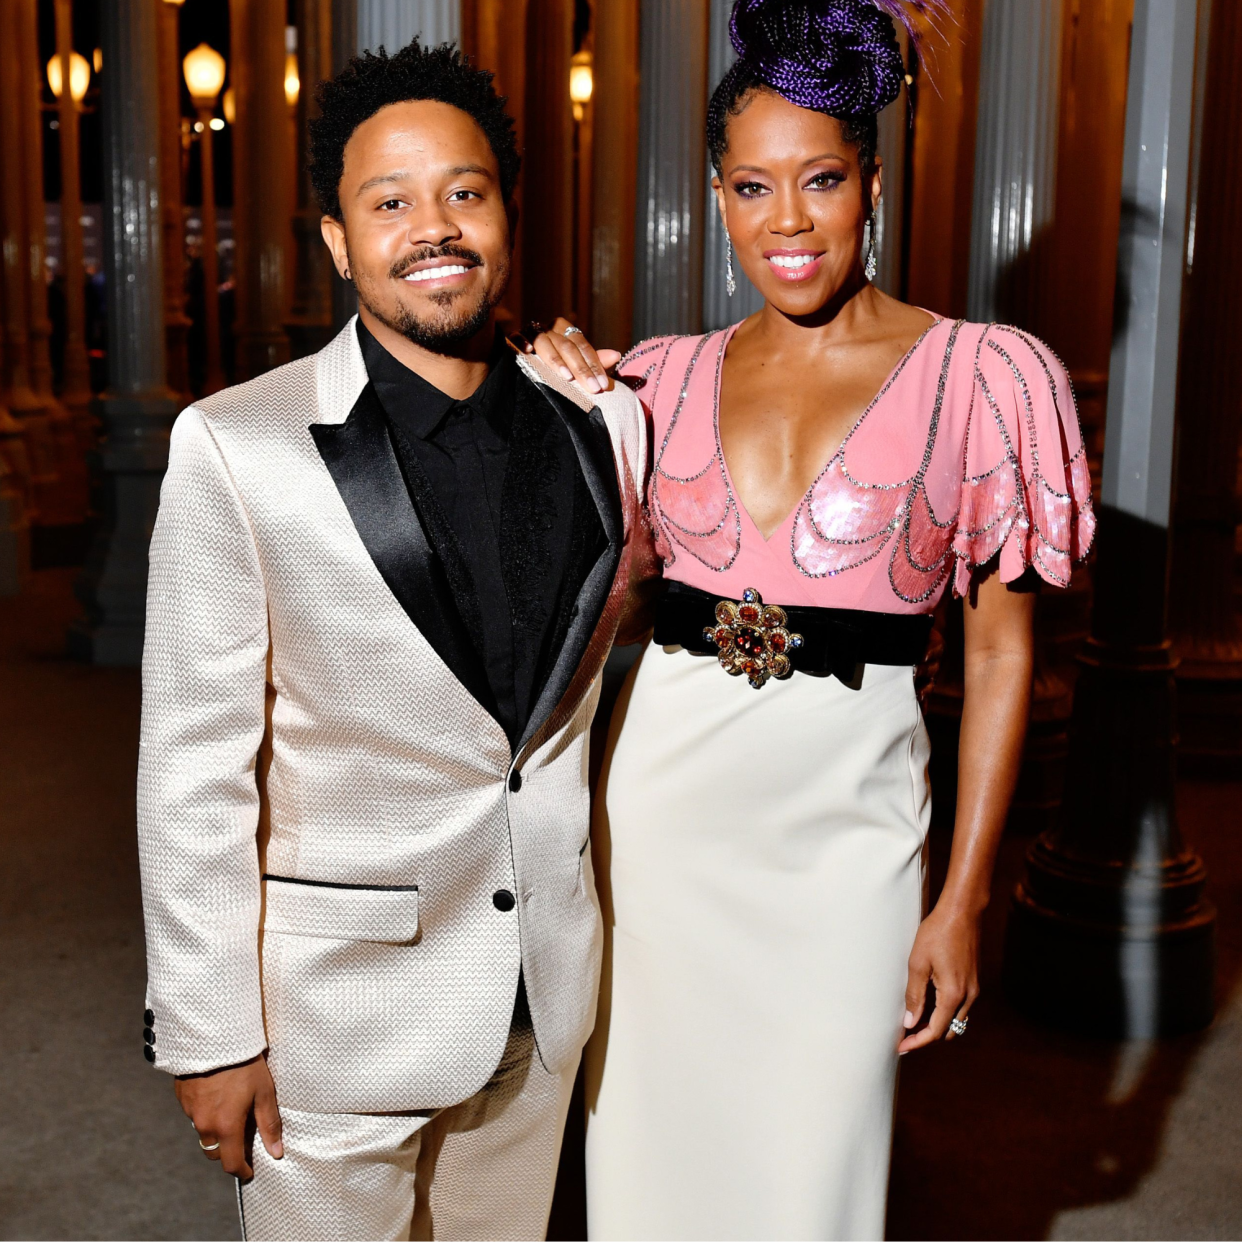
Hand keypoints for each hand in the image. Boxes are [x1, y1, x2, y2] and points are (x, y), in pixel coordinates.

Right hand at [175, 1055, 282, 1178]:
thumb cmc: (244, 1064)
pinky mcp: (182, 1098)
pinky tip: (218, 1098)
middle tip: (243, 1139)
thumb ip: (269, 1123)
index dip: (242, 1171)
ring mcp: (190, 1112)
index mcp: (225, 1127)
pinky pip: (195, 1116)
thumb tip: (277, 1151)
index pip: (231, 1163)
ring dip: (217, 1132)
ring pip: (204, 1134)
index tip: (250, 1171)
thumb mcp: (264, 1091)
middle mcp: (204, 1124)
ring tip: (232, 1114)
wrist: (214, 1037)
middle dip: (228, 1151)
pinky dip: (206, 1114)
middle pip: (215, 1152)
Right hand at [521, 316, 620, 393]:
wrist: (525, 361)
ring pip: (544, 342)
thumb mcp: (578, 363)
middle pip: (567, 346)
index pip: (582, 345)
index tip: (603, 385)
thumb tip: (616, 355)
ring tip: (566, 377)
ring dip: (555, 359)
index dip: (594, 365)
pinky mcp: (513, 338)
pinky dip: (521, 342)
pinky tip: (527, 351)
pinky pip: (516, 337)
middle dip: (581, 368)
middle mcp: (549, 328)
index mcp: (566, 329)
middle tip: (592, 389)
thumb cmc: (558, 364)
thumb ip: (595, 361)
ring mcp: (531, 332)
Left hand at [898, 903, 980, 1053]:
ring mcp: (974, 988)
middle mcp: (968, 996)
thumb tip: (910, 1023)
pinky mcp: (974, 980)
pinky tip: (928, 1003)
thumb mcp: (918, 963)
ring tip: (913, 1021)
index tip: (901, 1048)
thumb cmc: (937, 933)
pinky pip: (961, 1006)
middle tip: (905, 1036)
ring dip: (937, 1024)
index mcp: (953, 994)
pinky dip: (945, 1011)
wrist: (962, 911)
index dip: (917, 1042)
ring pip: (956, 1019)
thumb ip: (915, 995)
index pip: (936, 1031)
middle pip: (949, 1030)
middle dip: (927, 1036)